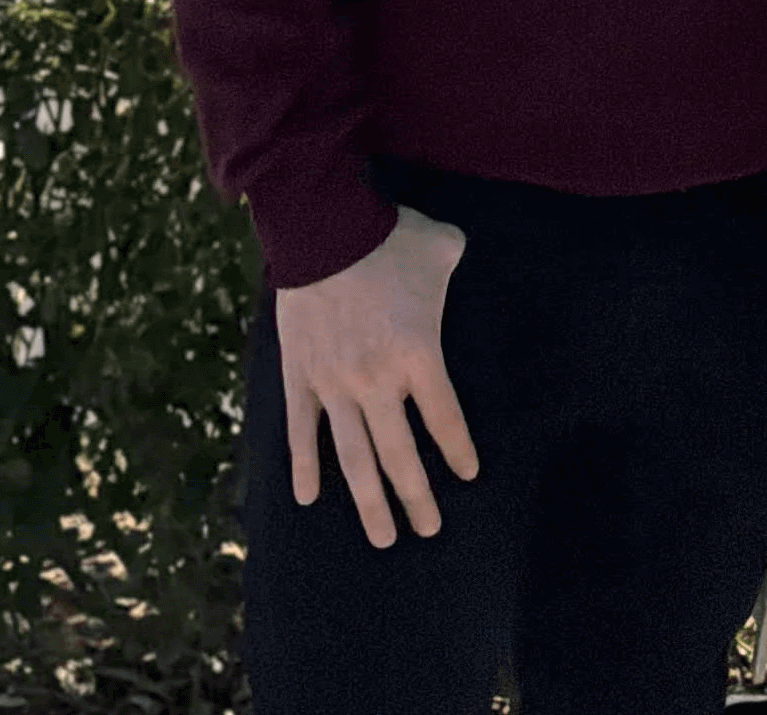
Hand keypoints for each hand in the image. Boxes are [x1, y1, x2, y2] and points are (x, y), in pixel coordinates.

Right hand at [276, 207, 477, 545]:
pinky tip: (308, 499)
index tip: (467, 476)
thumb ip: (456, 260)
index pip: (446, 421)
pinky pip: (301, 433)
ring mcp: (334, 384)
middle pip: (400, 456)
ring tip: (382, 537)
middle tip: (427, 530)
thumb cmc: (390, 238)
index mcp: (419, 356)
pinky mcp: (300, 376)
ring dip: (368, 502)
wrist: (322, 228)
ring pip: (353, 459)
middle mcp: (377, 382)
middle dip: (416, 499)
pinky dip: (303, 468)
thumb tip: (459, 254)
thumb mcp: (442, 247)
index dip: (457, 453)